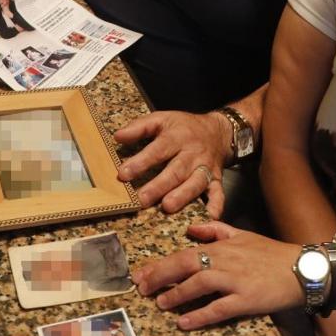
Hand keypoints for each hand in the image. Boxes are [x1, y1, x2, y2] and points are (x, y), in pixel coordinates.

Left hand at [115, 111, 230, 216]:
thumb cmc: (184, 127)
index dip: (141, 162)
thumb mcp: (162, 119)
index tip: (124, 174)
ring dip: (182, 195)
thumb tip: (118, 136)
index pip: (158, 149)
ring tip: (167, 206)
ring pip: (195, 183)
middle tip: (142, 199)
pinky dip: (215, 206)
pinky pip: (218, 194)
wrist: (218, 131)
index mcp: (177, 137)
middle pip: (176, 170)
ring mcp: (206, 168)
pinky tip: (208, 217)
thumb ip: (140, 127)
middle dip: (159, 186)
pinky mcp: (216, 180)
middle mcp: (193, 154)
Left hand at [133, 221, 301, 328]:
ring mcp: (236, 280)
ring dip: (177, 294)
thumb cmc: (271, 253)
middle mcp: (226, 261)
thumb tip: (190, 229)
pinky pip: (219, 308)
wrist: (301, 268)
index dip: (161, 264)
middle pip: (186, 265)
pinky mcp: (247, 299)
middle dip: (160, 276)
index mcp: (223, 246)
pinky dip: (200, 315)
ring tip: (161, 303)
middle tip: (141, 288)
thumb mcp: (243, 234)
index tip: (141, 274)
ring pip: (199, 284)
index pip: (185, 252)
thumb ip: (215, 230)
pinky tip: (184, 322)